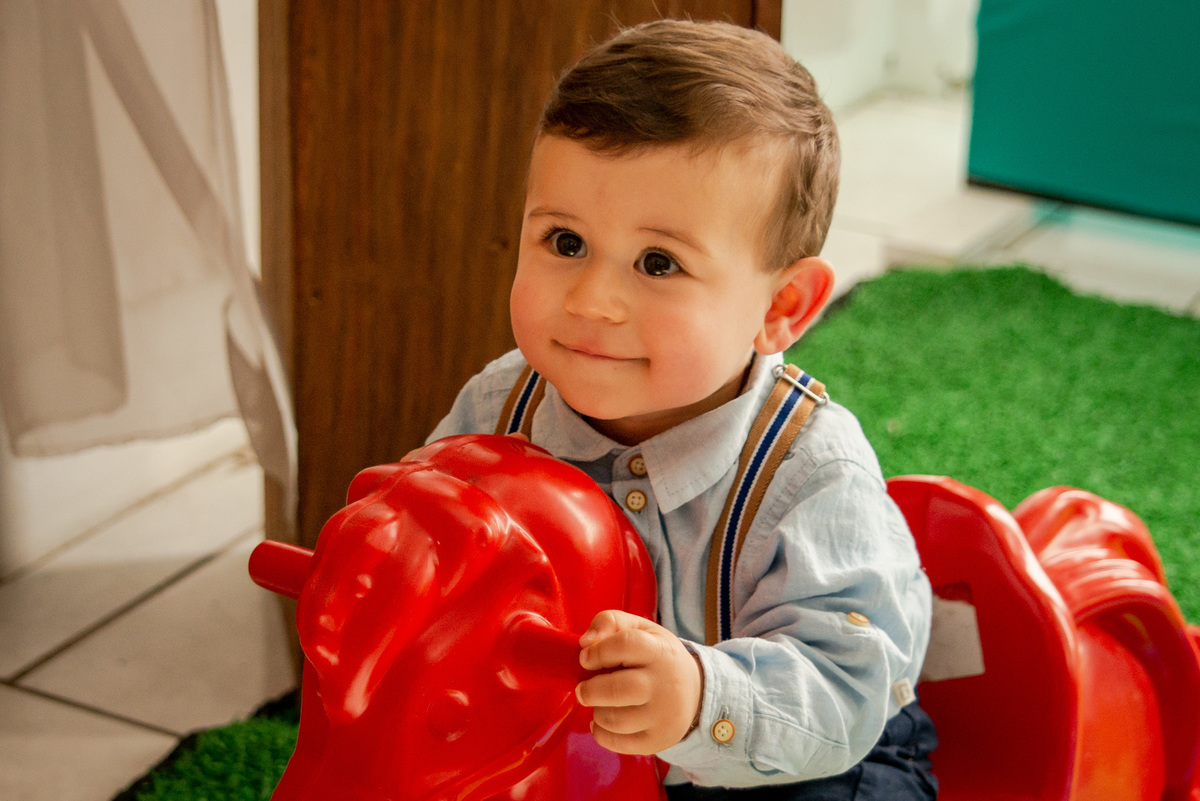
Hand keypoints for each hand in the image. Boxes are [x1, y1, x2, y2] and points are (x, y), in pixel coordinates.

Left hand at [576, 610, 702, 754]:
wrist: (695, 692)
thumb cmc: (657, 656)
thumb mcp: (641, 629)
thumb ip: (611, 622)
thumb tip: (585, 642)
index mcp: (660, 651)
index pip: (626, 645)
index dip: (598, 651)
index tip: (585, 659)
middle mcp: (665, 685)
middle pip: (618, 690)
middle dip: (590, 690)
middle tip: (583, 689)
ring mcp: (663, 717)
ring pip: (616, 720)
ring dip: (596, 711)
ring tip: (599, 703)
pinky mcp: (658, 741)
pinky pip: (619, 744)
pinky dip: (600, 733)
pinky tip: (601, 721)